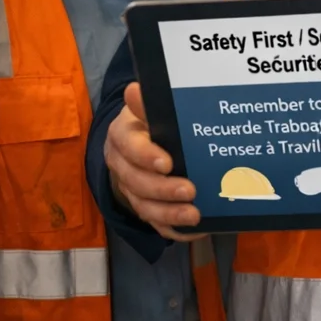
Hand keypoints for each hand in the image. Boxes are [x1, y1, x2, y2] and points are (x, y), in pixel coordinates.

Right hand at [105, 83, 204, 240]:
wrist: (139, 147)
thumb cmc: (150, 124)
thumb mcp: (148, 110)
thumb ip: (147, 105)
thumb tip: (135, 90)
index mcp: (122, 138)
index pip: (129, 147)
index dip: (146, 157)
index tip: (167, 163)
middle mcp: (123, 167)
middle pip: (136, 183)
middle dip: (163, 190)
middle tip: (190, 191)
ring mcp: (133, 191)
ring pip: (145, 208)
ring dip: (170, 214)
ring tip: (195, 215)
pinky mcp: (147, 209)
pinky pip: (158, 225)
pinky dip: (177, 230)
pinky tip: (198, 229)